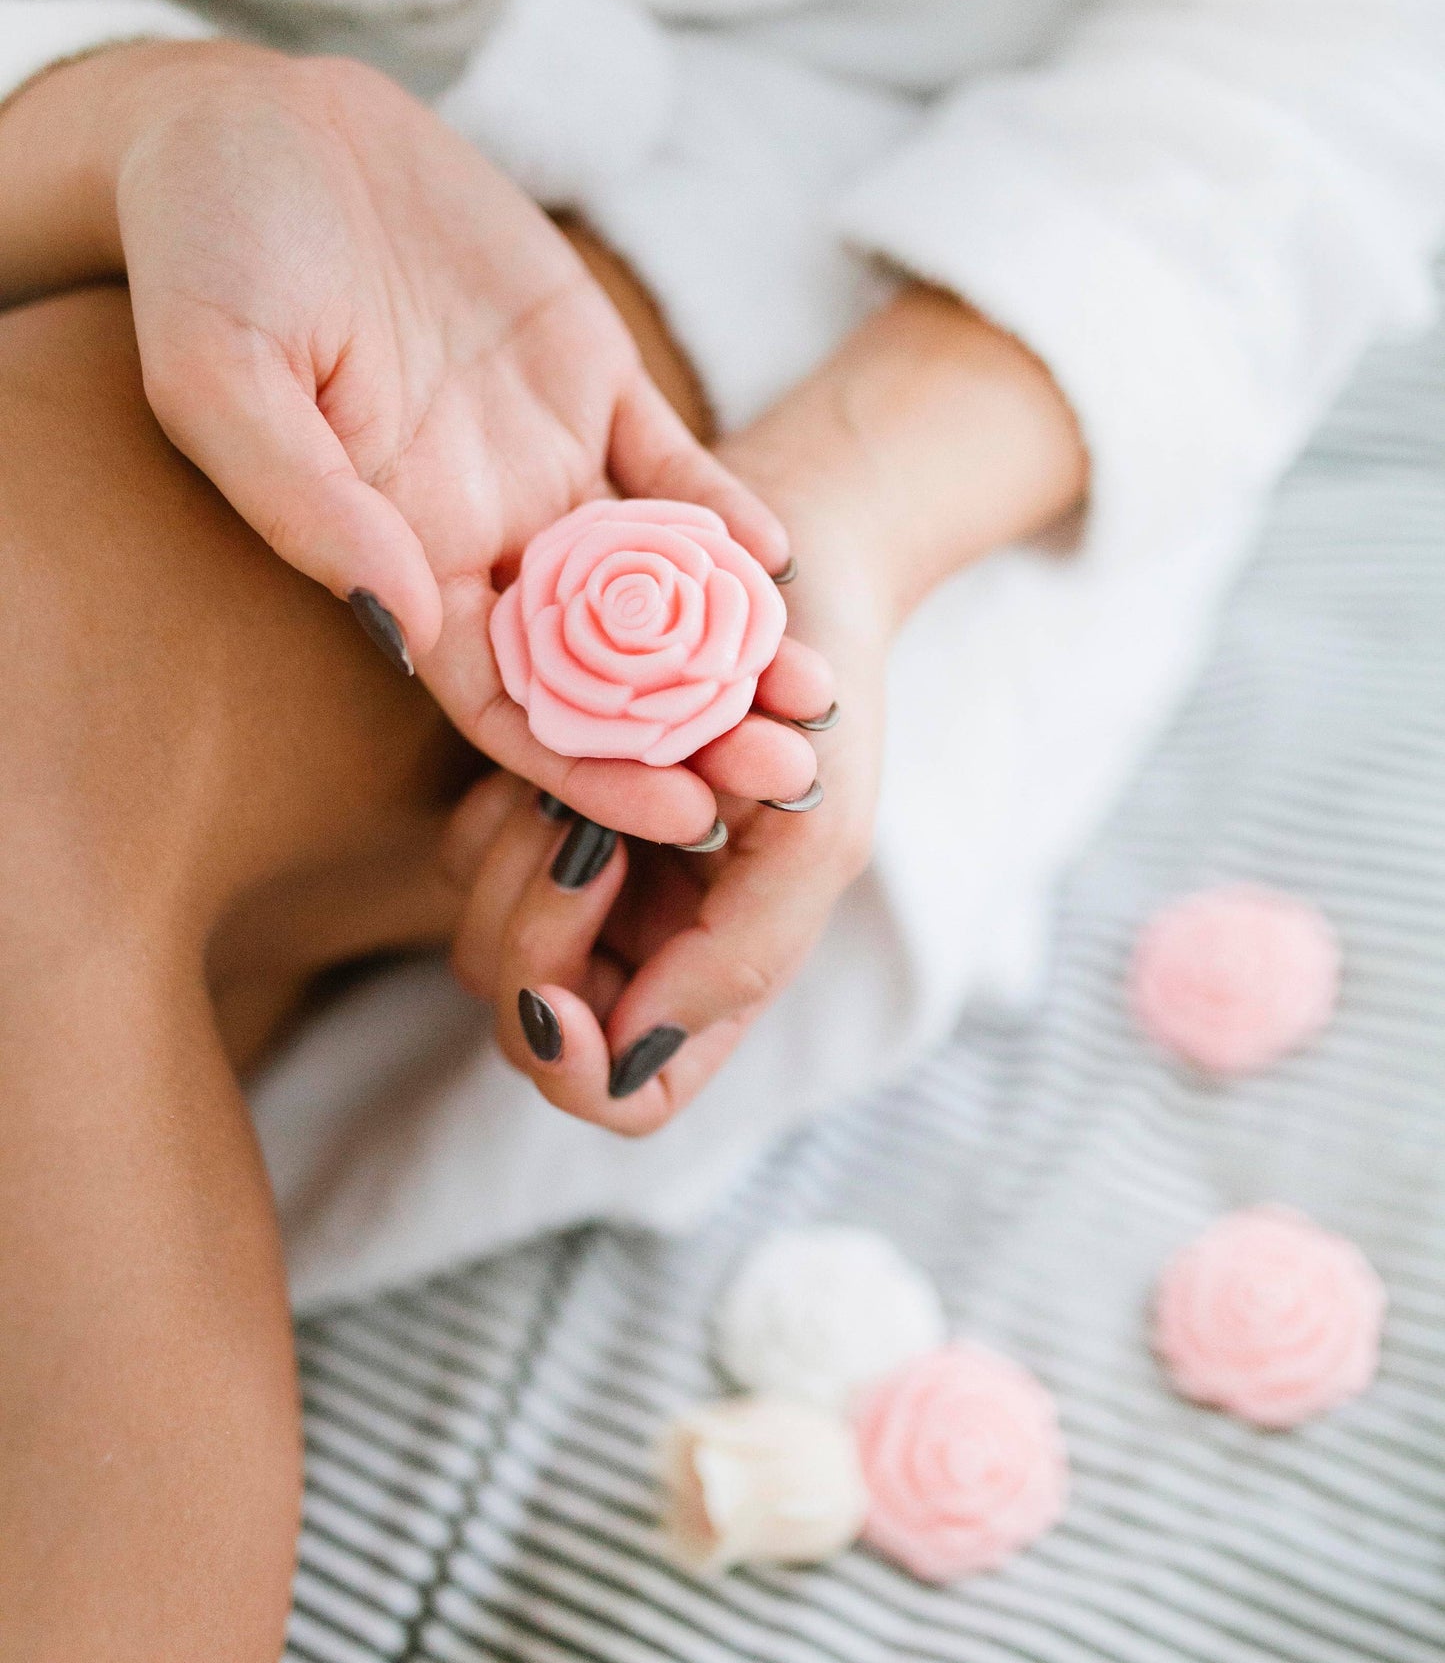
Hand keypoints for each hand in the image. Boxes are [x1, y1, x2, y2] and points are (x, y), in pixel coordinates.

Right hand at [0, 40, 810, 843]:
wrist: (253, 122)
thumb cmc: (205, 248)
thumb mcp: (220, 371)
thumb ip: (306, 502)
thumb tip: (406, 622)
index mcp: (395, 554)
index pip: (505, 705)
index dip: (589, 772)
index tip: (680, 817)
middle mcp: (480, 529)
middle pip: (605, 669)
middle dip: (695, 731)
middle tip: (788, 772)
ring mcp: (542, 454)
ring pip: (658, 583)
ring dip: (736, 643)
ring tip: (814, 690)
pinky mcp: (588, 374)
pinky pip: (672, 463)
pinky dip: (725, 512)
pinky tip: (779, 554)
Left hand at [441, 285, 1086, 1130]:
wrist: (784, 567)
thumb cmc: (819, 700)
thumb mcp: (816, 827)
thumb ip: (741, 954)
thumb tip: (631, 1052)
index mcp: (716, 974)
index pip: (624, 1095)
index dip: (581, 1067)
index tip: (563, 993)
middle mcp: (641, 950)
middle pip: (531, 1024)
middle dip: (537, 936)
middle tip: (582, 836)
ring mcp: (581, 889)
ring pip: (479, 947)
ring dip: (516, 865)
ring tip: (581, 783)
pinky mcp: (528, 814)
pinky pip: (459, 857)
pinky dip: (493, 814)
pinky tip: (557, 757)